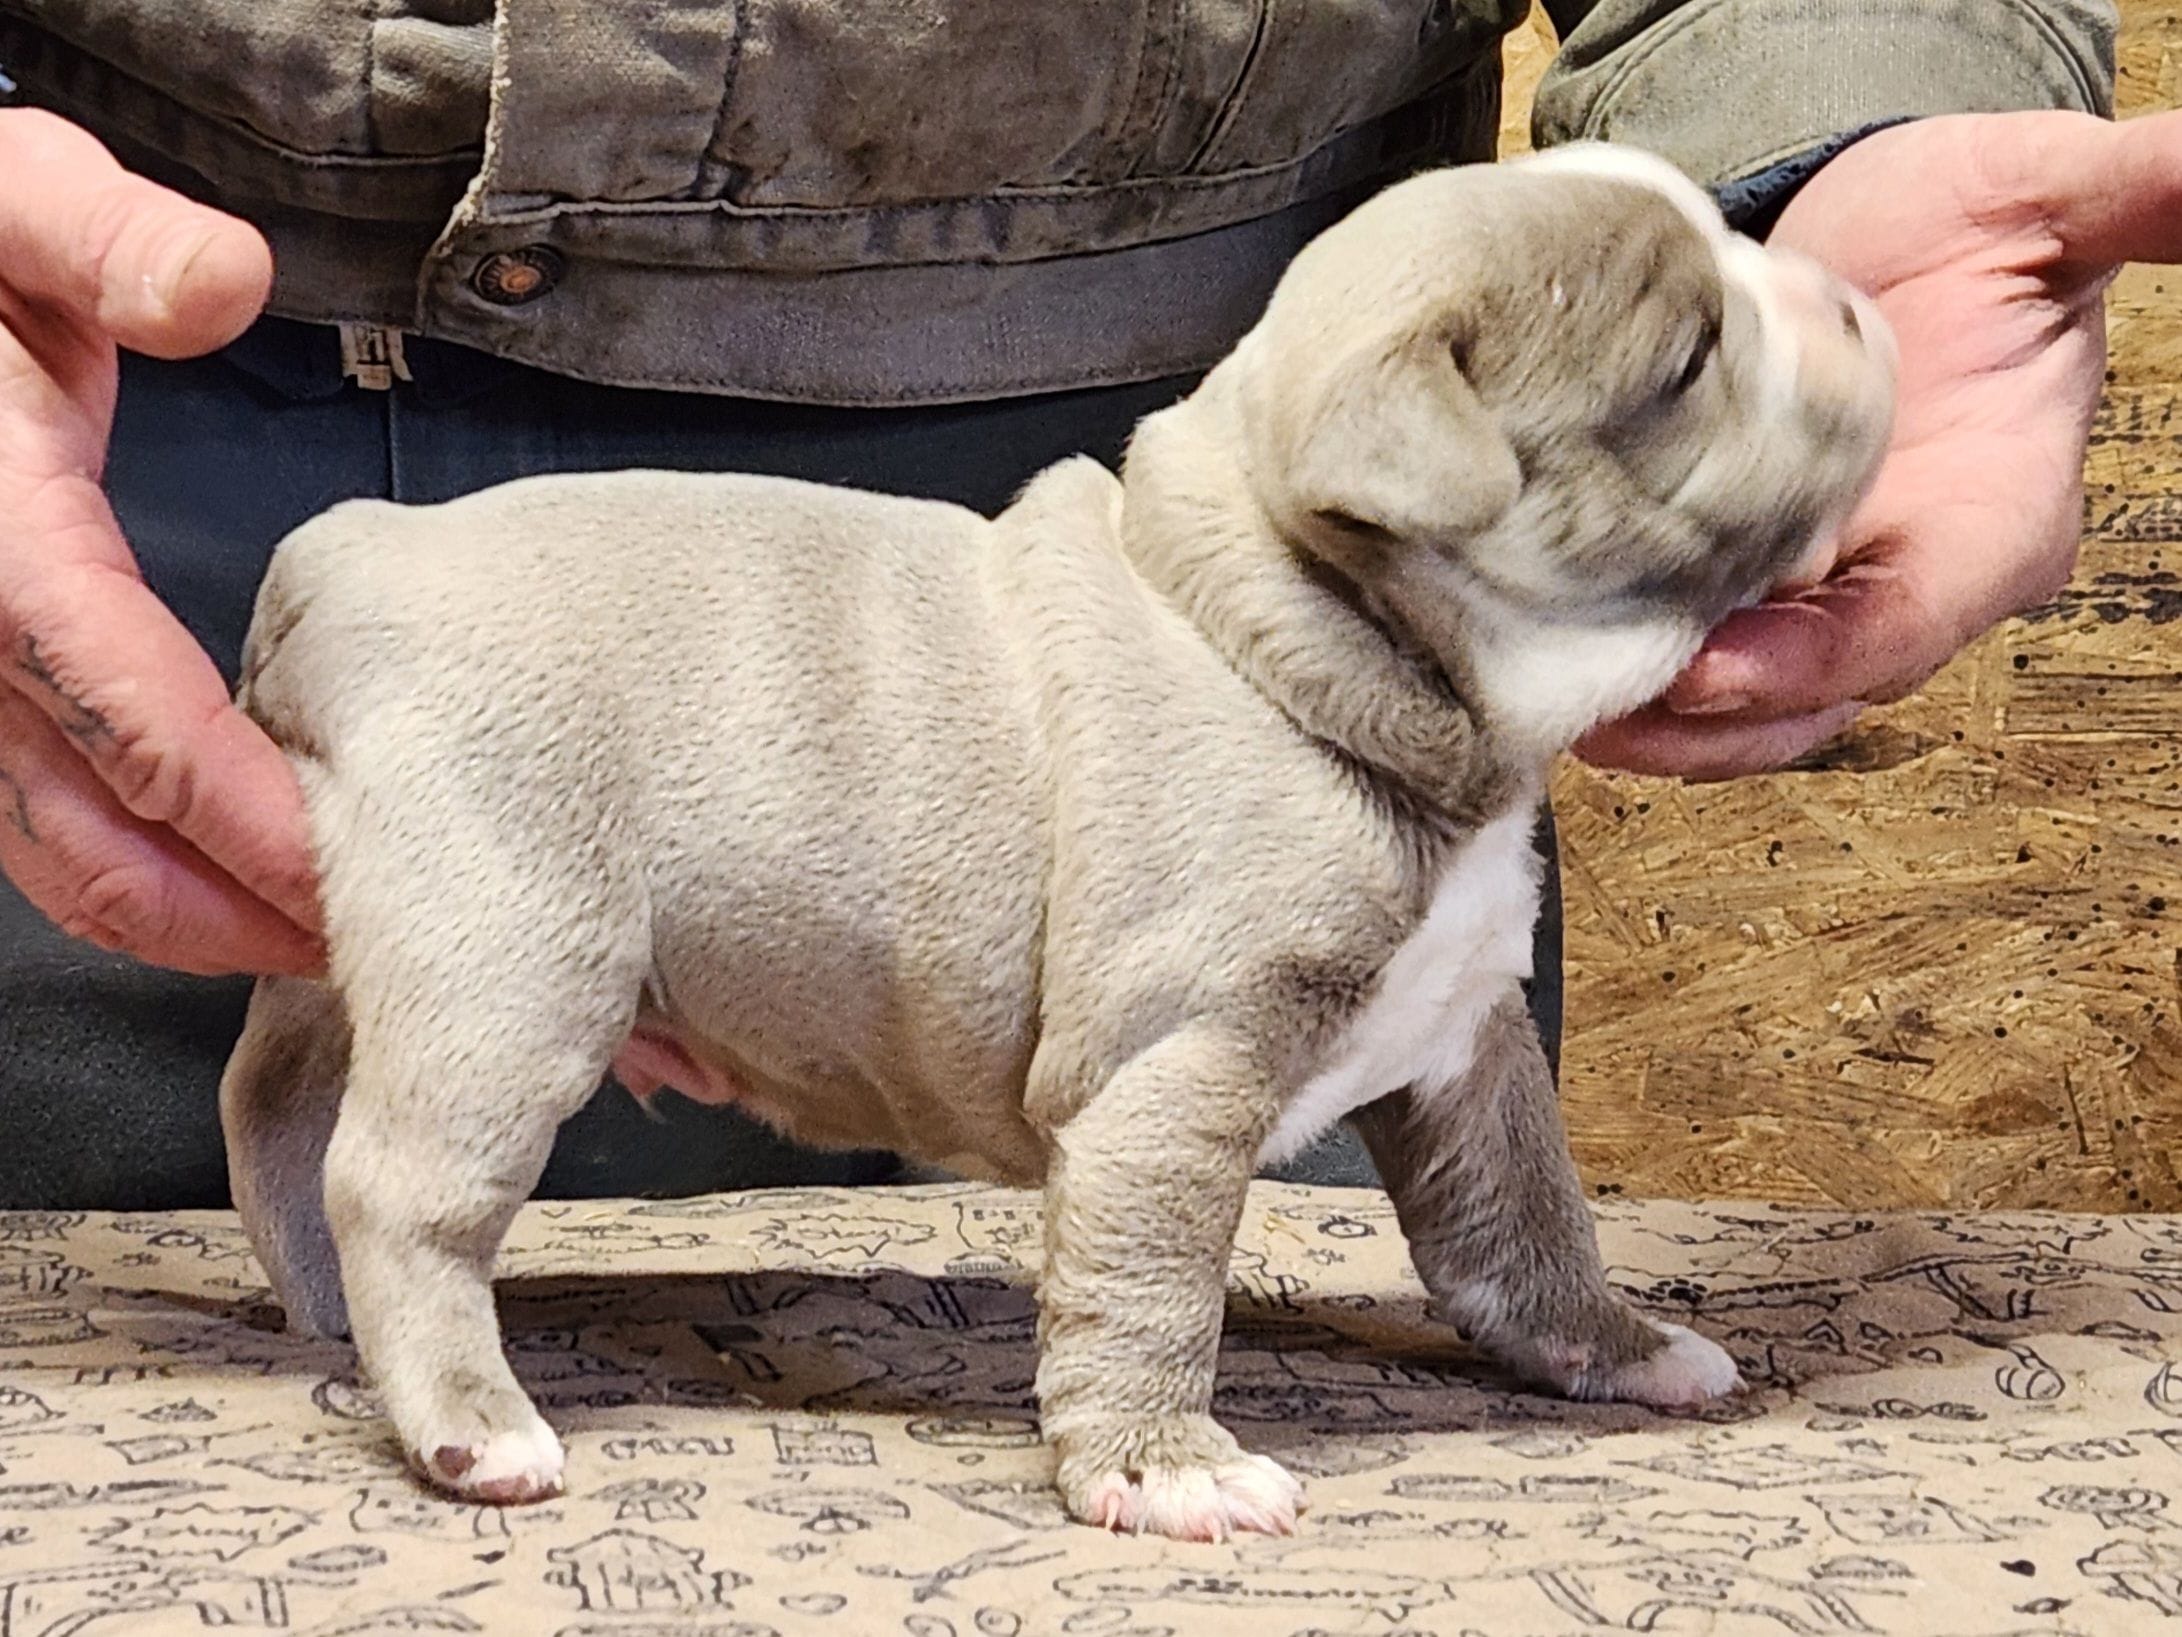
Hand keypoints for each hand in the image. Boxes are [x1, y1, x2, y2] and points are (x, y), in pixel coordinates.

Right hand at [0, 110, 320, 973]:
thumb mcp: (13, 198)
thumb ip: (109, 242)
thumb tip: (222, 285)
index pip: (131, 726)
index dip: (247, 819)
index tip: (349, 878)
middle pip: (88, 834)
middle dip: (224, 912)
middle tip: (357, 950)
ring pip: (48, 852)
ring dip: (177, 914)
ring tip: (305, 935)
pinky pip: (27, 818)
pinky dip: (124, 868)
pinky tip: (217, 875)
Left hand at [1580, 109, 2181, 778]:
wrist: (1887, 230)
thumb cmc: (1973, 224)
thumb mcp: (2046, 197)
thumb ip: (2136, 195)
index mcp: (1992, 523)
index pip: (1906, 627)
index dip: (1810, 665)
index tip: (1712, 674)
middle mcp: (1902, 576)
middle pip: (1809, 698)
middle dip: (1706, 727)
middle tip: (1600, 715)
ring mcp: (1815, 588)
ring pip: (1738, 701)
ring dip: (1652, 718)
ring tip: (1555, 703)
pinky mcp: (1737, 573)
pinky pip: (1685, 644)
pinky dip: (1621, 659)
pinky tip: (1544, 650)